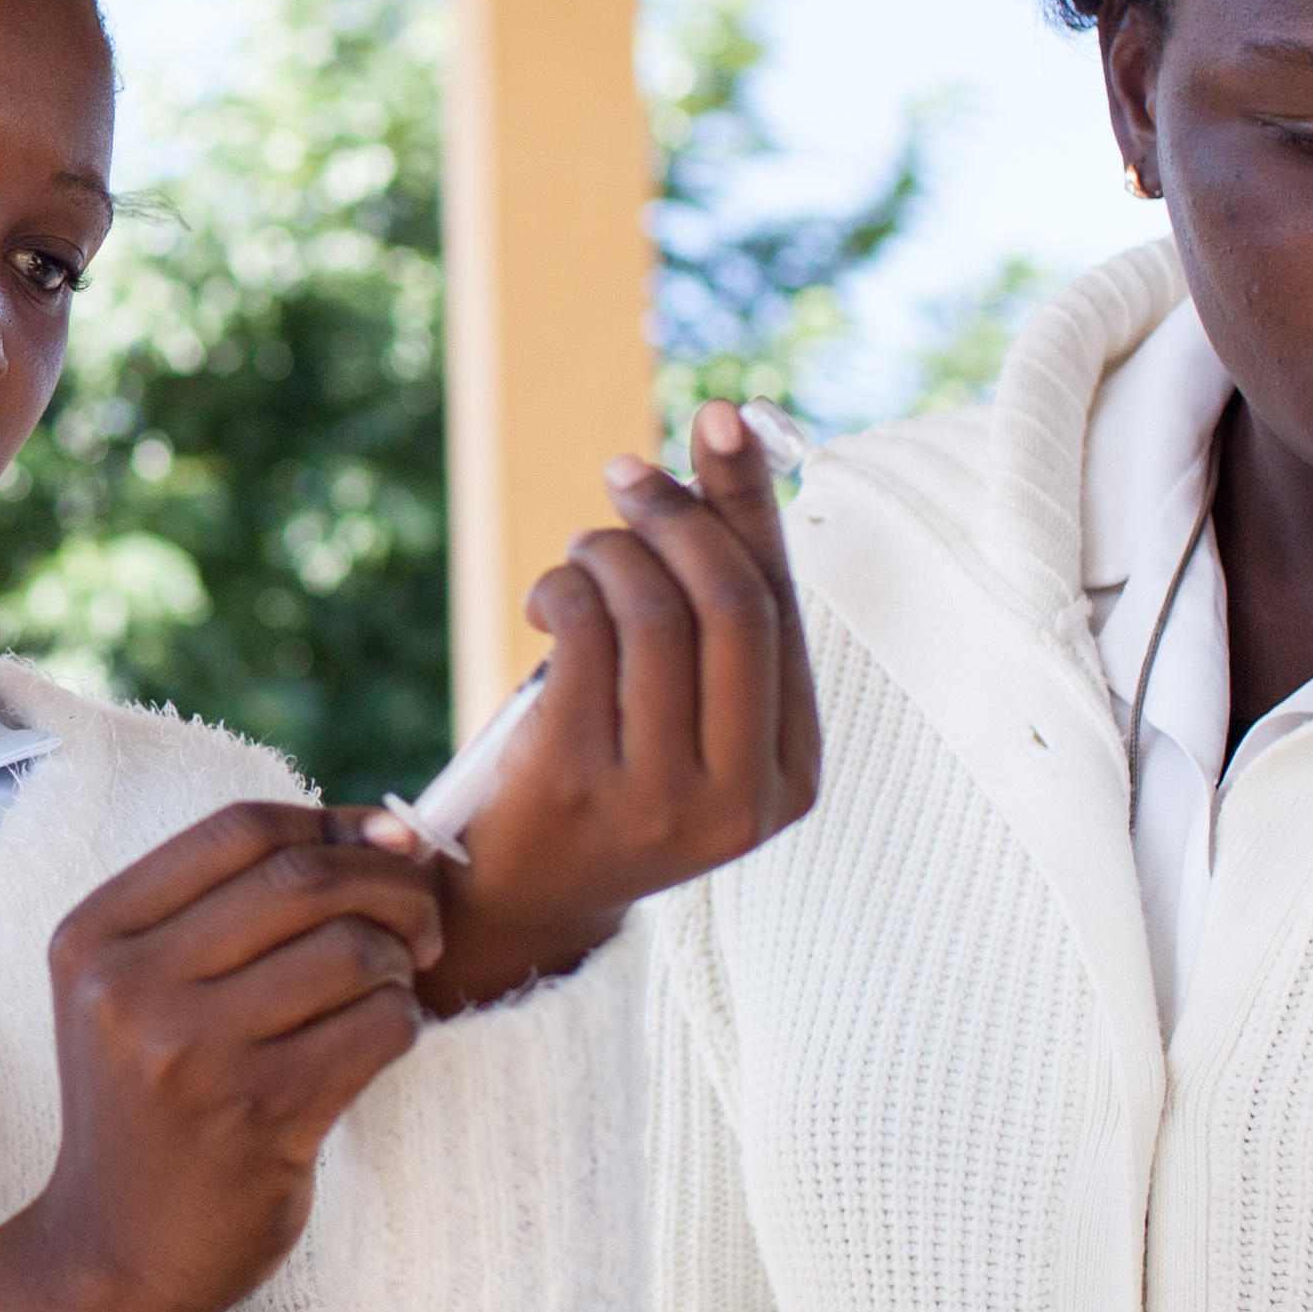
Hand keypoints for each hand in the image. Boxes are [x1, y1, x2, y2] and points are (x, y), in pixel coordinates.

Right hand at [0, 802, 442, 1311]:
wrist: (115, 1253)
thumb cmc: (152, 1106)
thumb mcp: (142, 992)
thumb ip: (237, 906)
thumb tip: (389, 828)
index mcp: (95, 936)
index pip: (239, 830)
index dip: (330, 824)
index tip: (380, 850)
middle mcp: (132, 986)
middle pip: (302, 877)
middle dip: (391, 883)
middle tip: (420, 921)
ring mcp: (194, 1054)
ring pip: (350, 949)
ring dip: (399, 961)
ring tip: (388, 989)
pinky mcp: (262, 1118)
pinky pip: (377, 1028)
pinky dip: (402, 1023)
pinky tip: (380, 1043)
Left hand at [418, 399, 821, 1009]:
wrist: (521, 895)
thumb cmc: (613, 772)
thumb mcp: (687, 707)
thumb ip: (720, 606)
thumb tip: (733, 437)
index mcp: (792, 776)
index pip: (782, 610)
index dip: (748, 504)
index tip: (719, 416)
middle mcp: (741, 798)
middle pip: (730, 605)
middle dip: (675, 516)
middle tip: (626, 473)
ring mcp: (661, 800)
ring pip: (654, 612)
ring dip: (609, 551)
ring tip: (583, 555)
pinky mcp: (579, 784)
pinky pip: (585, 636)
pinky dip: (565, 588)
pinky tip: (549, 599)